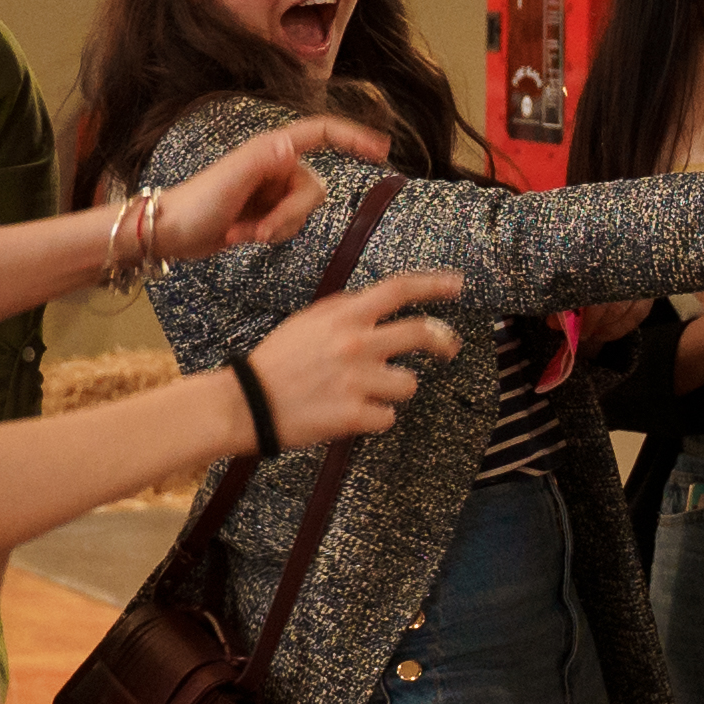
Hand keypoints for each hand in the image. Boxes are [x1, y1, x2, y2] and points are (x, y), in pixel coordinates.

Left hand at [169, 116, 399, 252]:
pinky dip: (269, 236)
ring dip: (276, 229)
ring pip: (302, 212)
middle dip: (290, 217)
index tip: (381, 150)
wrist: (168, 231)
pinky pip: (288, 226)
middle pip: (314, 190)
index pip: (322, 134)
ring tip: (243, 235)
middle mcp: (276, 165)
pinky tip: (241, 237)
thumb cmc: (194, 203)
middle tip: (260, 234)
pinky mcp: (266, 211)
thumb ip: (262, 160)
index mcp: (272, 150)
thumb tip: (293, 145)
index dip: (354, 137)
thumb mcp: (230, 180)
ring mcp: (271, 190)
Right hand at [233, 266, 469, 444]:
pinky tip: (349, 414)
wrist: (246, 403)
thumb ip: (345, 311)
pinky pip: (387, 417)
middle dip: (443, 341)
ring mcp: (357, 380)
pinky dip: (374, 419)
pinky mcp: (354, 415)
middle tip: (449, 349)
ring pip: (408, 384)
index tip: (458, 285)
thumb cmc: (277, 361)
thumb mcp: (308, 321)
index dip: (433, 285)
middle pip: (421, 334)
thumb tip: (380, 305)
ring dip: (393, 390)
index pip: (398, 289)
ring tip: (363, 393)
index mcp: (343, 316)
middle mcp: (356, 343)